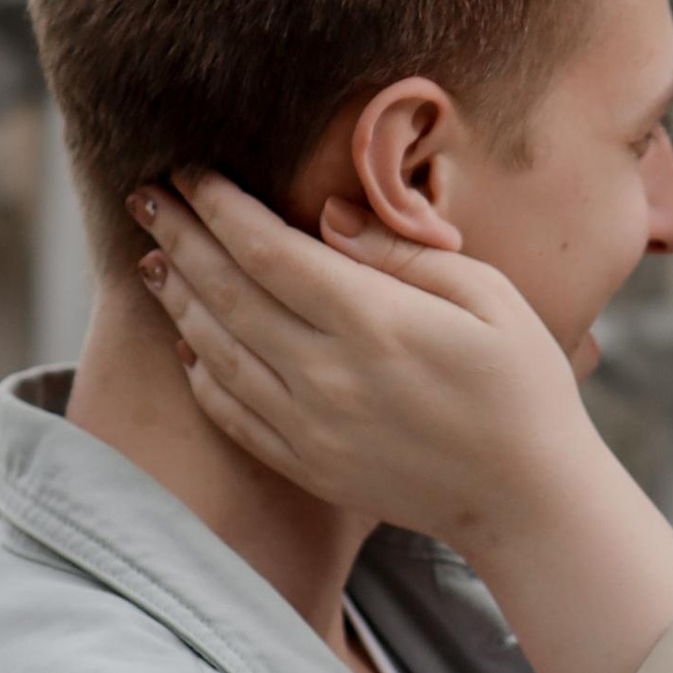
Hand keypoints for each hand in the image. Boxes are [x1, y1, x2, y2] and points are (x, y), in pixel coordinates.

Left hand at [130, 173, 593, 554]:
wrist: (528, 500)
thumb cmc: (524, 386)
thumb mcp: (488, 296)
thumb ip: (401, 253)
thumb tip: (327, 217)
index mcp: (374, 323)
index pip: (268, 250)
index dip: (220, 207)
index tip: (190, 172)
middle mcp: (328, 375)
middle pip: (227, 294)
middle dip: (180, 238)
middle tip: (144, 197)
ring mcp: (310, 427)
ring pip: (216, 351)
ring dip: (177, 299)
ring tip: (152, 257)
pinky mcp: (307, 466)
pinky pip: (232, 413)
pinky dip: (199, 373)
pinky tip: (185, 341)